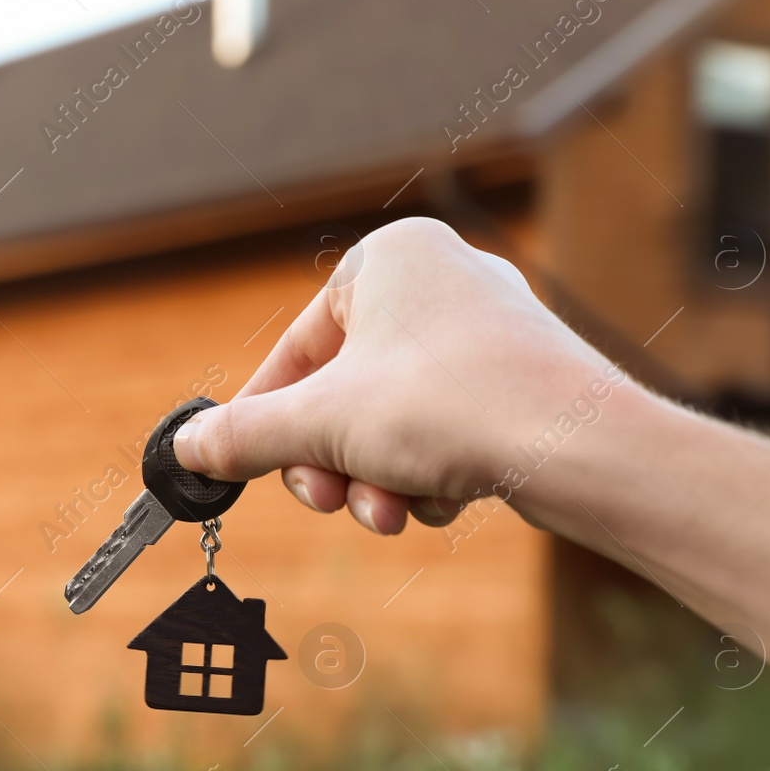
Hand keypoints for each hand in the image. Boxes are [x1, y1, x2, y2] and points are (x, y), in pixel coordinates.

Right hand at [172, 217, 616, 535]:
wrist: (582, 447)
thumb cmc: (452, 406)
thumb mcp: (321, 425)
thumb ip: (244, 435)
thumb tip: (187, 447)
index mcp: (388, 259)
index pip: (297, 349)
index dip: (266, 418)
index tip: (243, 467)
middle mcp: (440, 280)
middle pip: (343, 391)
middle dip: (331, 461)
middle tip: (329, 502)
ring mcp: (486, 331)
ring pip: (392, 420)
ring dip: (377, 478)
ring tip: (392, 511)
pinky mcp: (519, 381)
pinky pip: (443, 431)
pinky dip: (430, 474)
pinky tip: (443, 502)